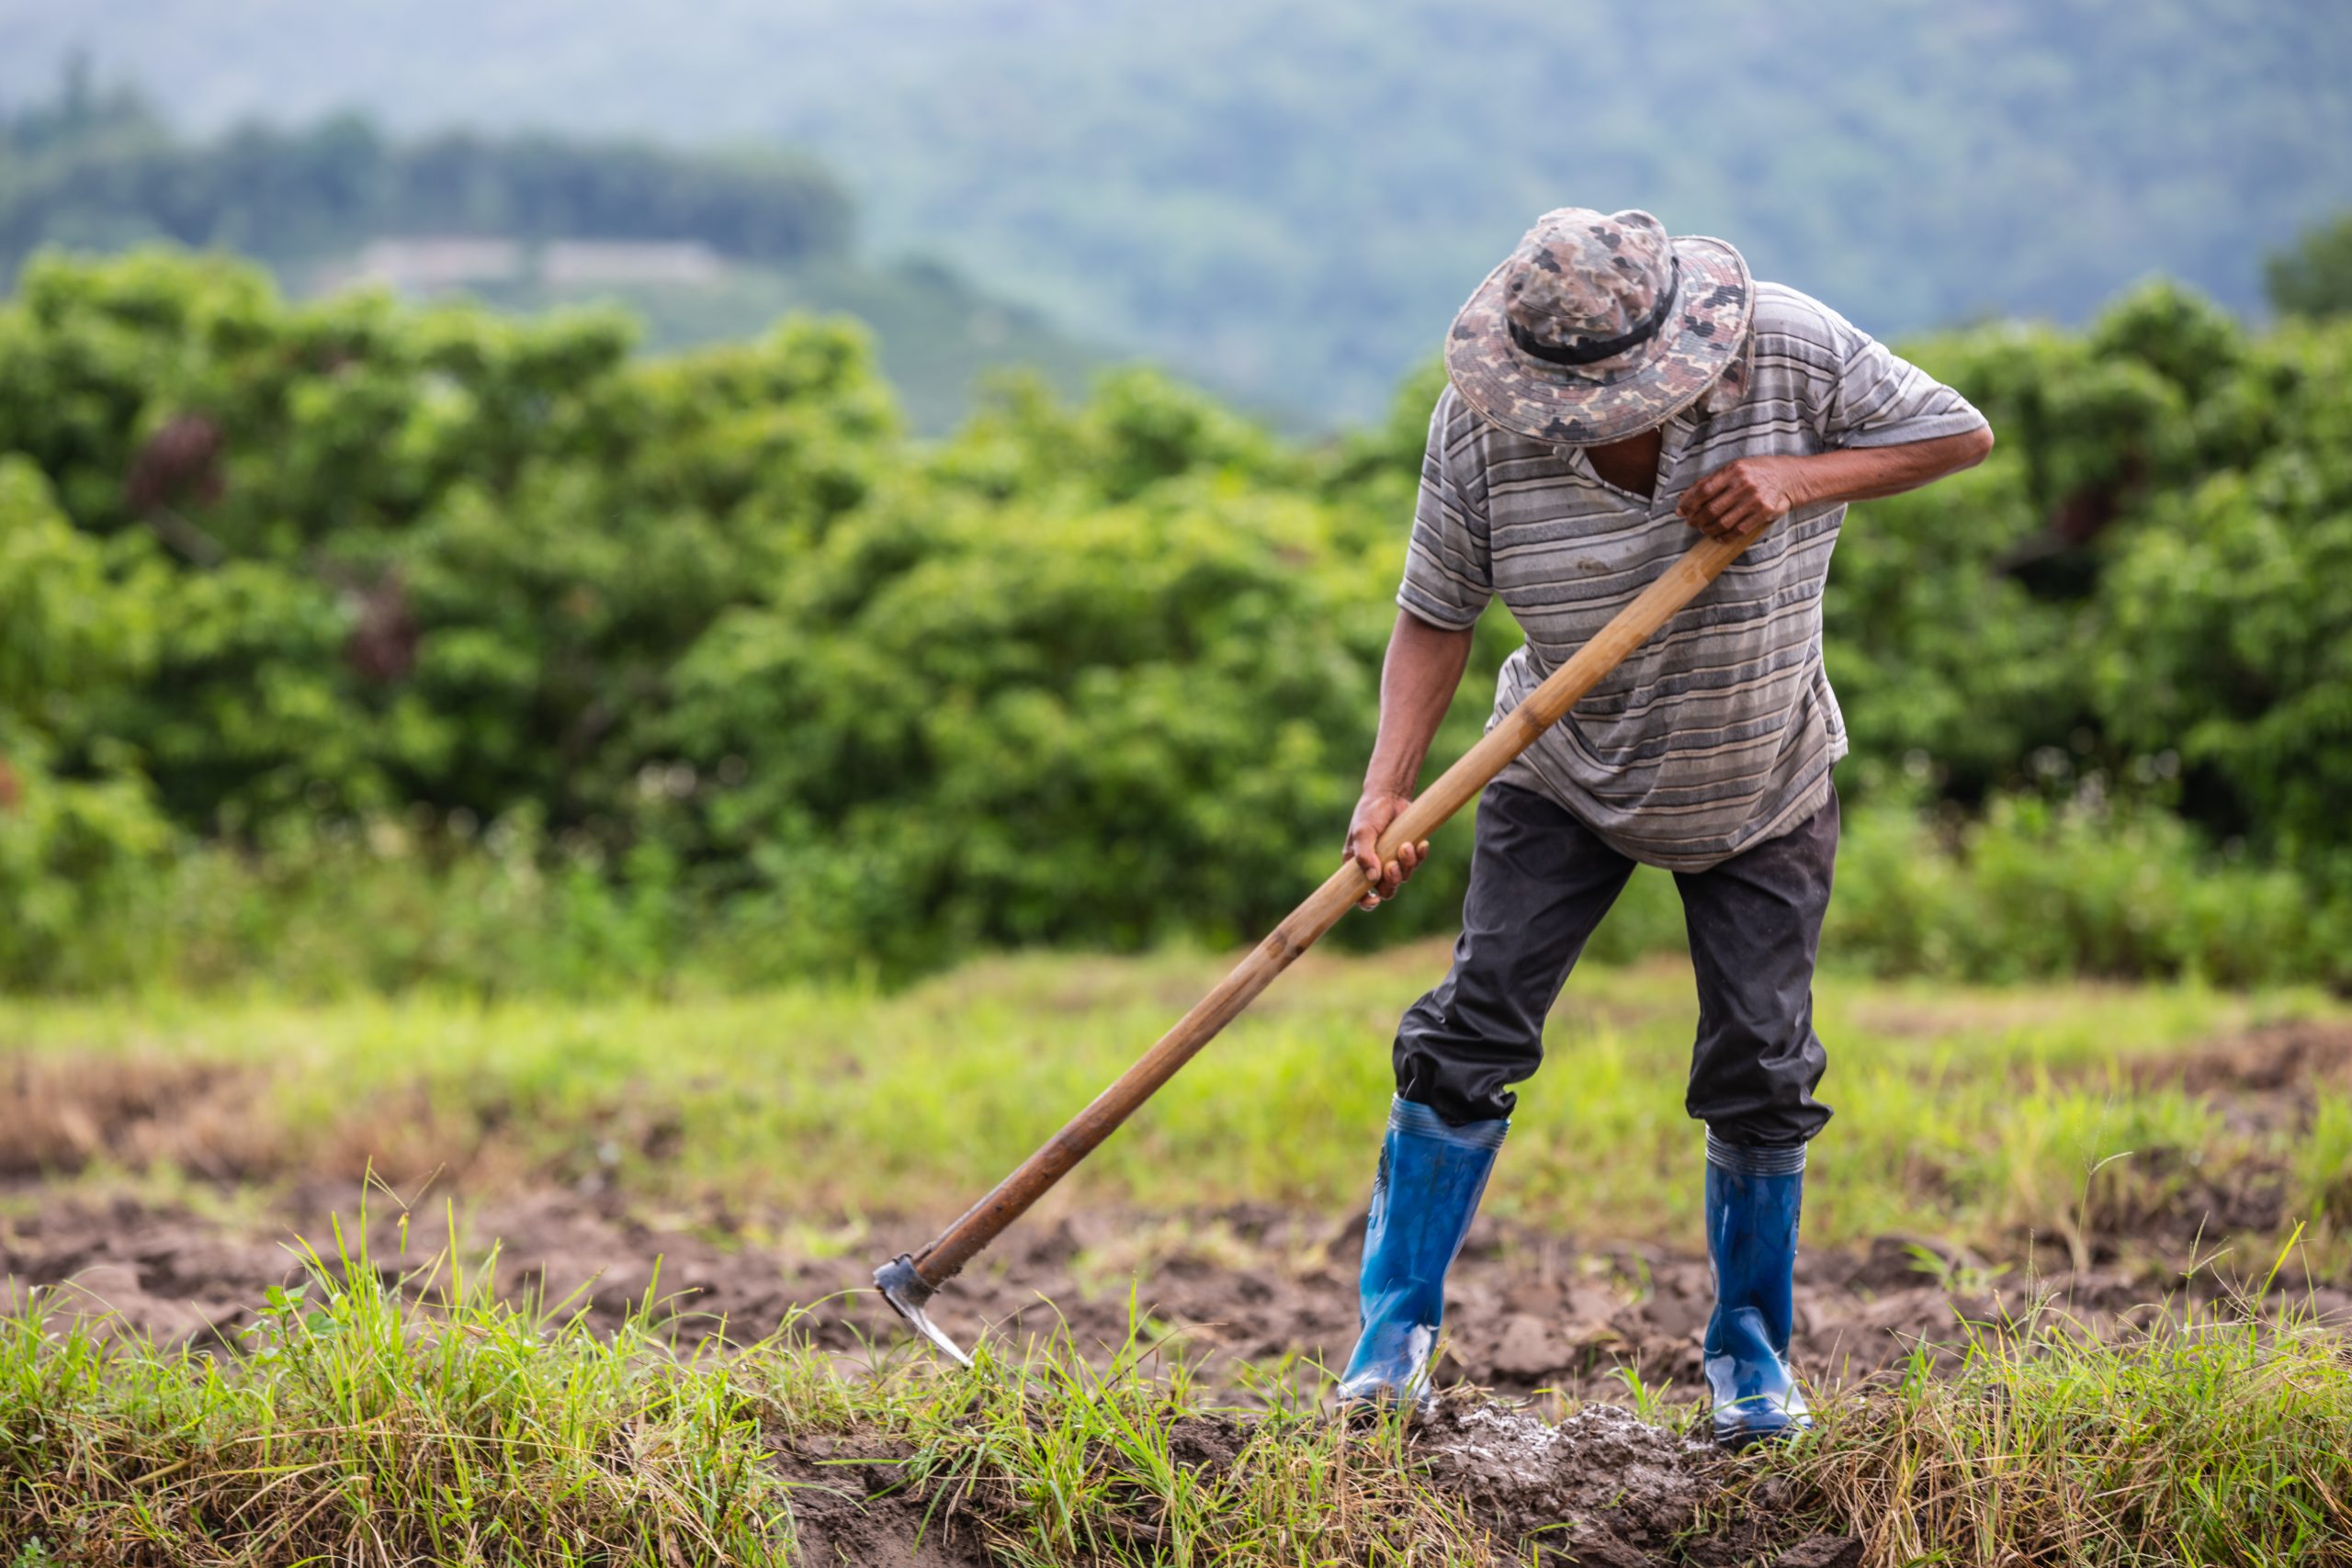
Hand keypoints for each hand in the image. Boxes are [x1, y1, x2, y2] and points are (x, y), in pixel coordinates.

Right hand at [1346, 789, 1429, 910]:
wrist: (1390, 795)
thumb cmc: (1370, 812)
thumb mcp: (1362, 831)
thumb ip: (1364, 855)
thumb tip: (1373, 877)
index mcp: (1357, 865)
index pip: (1358, 893)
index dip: (1365, 902)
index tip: (1374, 900)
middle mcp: (1374, 866)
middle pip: (1386, 889)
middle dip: (1392, 881)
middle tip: (1392, 865)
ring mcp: (1392, 860)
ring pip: (1403, 877)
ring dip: (1407, 865)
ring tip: (1406, 846)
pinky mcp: (1408, 852)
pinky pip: (1417, 863)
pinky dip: (1420, 856)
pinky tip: (1422, 844)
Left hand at [1678, 456, 1808, 539]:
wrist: (1789, 477)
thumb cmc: (1756, 472)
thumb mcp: (1734, 468)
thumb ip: (1710, 481)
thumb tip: (1683, 499)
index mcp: (1733, 471)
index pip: (1704, 490)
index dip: (1689, 503)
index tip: (1680, 512)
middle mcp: (1744, 485)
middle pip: (1711, 509)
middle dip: (1696, 520)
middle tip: (1691, 523)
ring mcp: (1755, 500)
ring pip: (1723, 522)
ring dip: (1708, 529)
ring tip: (1704, 529)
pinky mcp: (1764, 513)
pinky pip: (1738, 530)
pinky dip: (1724, 537)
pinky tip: (1718, 536)